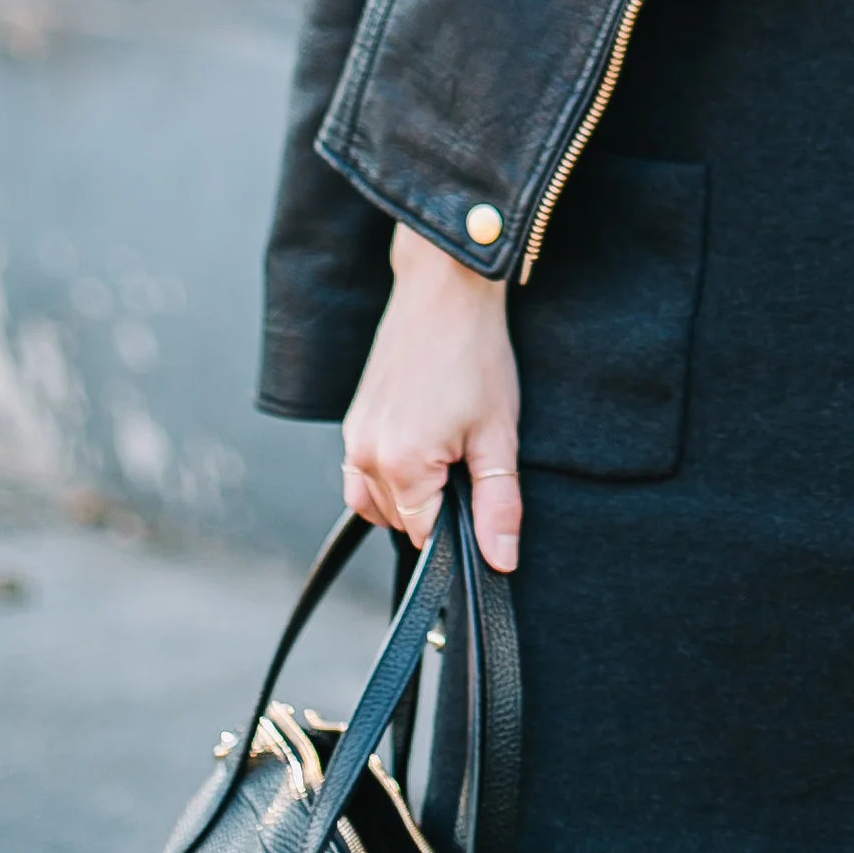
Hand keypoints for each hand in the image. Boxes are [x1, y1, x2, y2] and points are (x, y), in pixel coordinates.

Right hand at [341, 225, 523, 567]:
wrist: (445, 291)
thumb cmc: (475, 355)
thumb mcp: (499, 435)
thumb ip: (497, 506)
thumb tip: (500, 561)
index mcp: (399, 464)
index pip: (424, 536)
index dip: (458, 527)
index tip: (478, 493)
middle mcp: (364, 455)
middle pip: (399, 521)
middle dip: (436, 506)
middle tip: (468, 457)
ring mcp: (353, 436)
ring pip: (377, 500)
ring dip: (410, 493)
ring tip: (447, 449)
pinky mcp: (353, 420)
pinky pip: (362, 472)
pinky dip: (390, 474)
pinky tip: (422, 444)